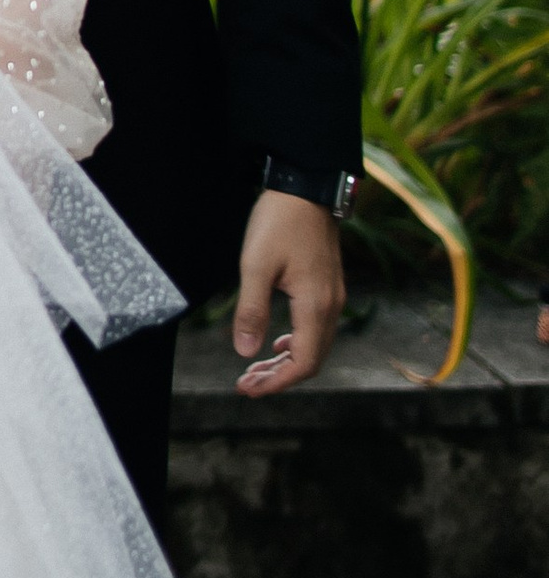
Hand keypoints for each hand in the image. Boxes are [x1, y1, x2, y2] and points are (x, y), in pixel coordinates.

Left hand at [232, 189, 345, 393]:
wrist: (306, 187)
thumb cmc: (279, 221)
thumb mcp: (255, 264)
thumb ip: (251, 310)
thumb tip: (245, 352)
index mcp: (315, 305)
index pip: (303, 362)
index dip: (277, 383)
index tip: (248, 390)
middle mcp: (330, 305)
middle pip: (311, 360)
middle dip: (279, 377)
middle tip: (245, 385)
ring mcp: (332, 295)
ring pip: (314, 345)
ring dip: (286, 361)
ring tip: (255, 369)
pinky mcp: (327, 285)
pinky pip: (316, 327)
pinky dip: (296, 343)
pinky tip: (276, 342)